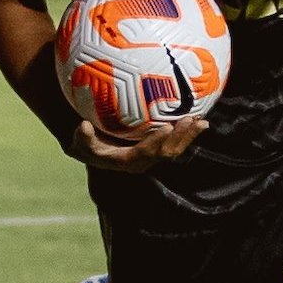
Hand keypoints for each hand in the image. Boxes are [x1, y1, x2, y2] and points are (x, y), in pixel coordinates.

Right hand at [67, 118, 207, 173]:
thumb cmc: (88, 144)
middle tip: (189, 121)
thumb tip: (83, 125)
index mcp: (128, 161)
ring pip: (175, 149)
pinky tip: (202, 120)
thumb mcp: (80, 143)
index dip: (156, 142)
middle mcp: (144, 161)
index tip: (165, 128)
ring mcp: (154, 156)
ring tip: (202, 122)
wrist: (96, 152)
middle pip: (166, 152)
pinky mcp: (159, 149)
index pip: (144, 153)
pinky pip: (177, 142)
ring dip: (189, 136)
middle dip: (179, 138)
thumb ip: (83, 137)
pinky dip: (189, 133)